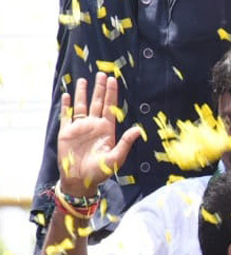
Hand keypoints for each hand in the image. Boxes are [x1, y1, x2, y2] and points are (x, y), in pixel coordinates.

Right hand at [57, 74, 141, 195]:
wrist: (80, 180)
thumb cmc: (100, 171)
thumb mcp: (116, 157)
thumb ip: (126, 143)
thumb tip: (139, 130)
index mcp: (106, 129)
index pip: (109, 107)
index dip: (111, 93)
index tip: (113, 80)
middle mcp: (94, 125)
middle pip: (97, 102)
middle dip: (99, 88)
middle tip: (101, 73)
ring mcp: (80, 128)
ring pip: (81, 106)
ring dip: (82, 93)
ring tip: (84, 80)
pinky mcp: (66, 133)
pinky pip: (66, 116)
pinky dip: (66, 106)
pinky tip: (66, 95)